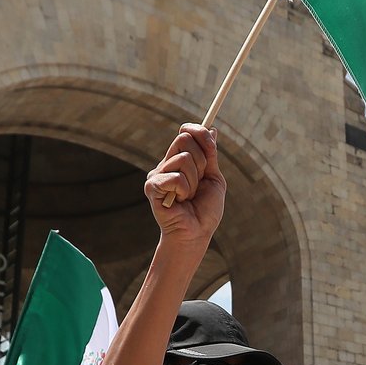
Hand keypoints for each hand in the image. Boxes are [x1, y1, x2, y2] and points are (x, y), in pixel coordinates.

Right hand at [144, 125, 224, 243]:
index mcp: (180, 160)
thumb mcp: (213, 178)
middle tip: (199, 182)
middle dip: (201, 161)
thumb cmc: (205, 211)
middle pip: (184, 139)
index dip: (200, 134)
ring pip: (184, 159)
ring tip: (189, 197)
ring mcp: (157, 174)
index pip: (186, 132)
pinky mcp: (152, 186)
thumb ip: (210, 155)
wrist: (196, 234)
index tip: (211, 146)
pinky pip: (176, 177)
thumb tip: (212, 130)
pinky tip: (179, 202)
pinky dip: (185, 191)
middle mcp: (166, 164)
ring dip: (194, 181)